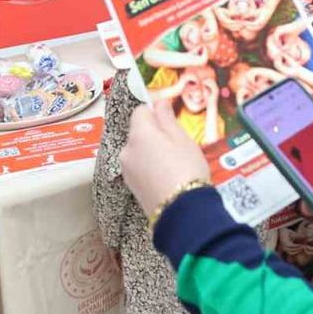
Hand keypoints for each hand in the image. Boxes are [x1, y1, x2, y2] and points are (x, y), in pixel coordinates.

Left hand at [119, 97, 211, 217]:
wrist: (181, 210)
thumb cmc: (186, 168)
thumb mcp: (182, 138)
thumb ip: (167, 118)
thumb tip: (159, 102)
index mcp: (139, 133)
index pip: (140, 111)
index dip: (155, 112)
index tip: (171, 120)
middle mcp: (127, 149)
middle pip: (138, 132)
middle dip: (155, 134)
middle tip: (178, 145)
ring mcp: (126, 169)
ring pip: (138, 151)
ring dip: (152, 151)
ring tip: (174, 164)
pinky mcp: (130, 186)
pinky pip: (139, 167)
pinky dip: (150, 167)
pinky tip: (166, 176)